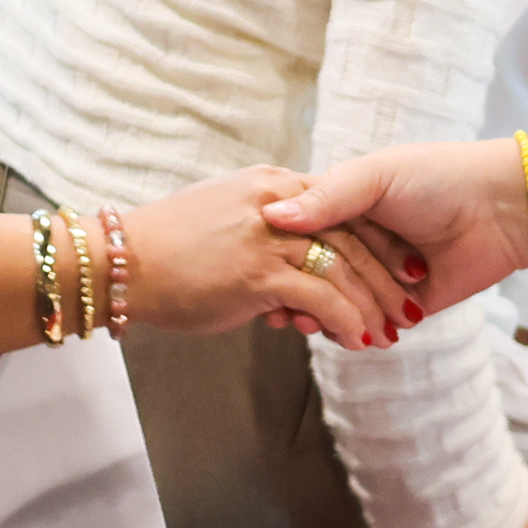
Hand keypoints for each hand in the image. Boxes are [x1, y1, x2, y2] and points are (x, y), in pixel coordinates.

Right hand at [123, 168, 420, 349]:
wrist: (118, 262)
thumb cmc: (168, 250)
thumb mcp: (228, 226)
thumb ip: (269, 235)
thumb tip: (296, 269)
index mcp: (273, 185)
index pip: (345, 209)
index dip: (379, 244)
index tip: (402, 272)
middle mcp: (278, 202)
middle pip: (355, 237)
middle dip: (388, 279)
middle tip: (408, 310)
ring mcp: (269, 235)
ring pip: (345, 268)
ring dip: (374, 305)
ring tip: (389, 335)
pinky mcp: (258, 270)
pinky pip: (321, 296)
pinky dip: (347, 321)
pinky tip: (358, 342)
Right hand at [271, 135, 527, 319]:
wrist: (500, 209)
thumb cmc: (438, 178)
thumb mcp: (376, 176)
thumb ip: (327, 197)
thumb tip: (272, 217)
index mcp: (345, 205)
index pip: (298, 235)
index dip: (279, 253)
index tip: (256, 267)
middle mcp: (358, 242)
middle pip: (312, 274)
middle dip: (296, 292)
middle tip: (281, 309)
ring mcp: (380, 276)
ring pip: (336, 304)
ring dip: (321, 315)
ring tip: (308, 322)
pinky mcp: (404, 306)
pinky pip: (368, 324)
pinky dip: (352, 330)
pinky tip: (337, 332)